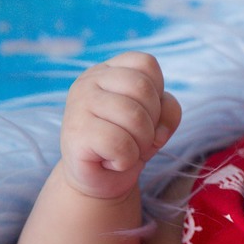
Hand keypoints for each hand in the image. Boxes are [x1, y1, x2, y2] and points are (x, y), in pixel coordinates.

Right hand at [59, 52, 181, 200]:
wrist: (99, 180)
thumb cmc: (129, 141)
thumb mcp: (156, 119)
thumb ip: (168, 110)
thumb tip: (159, 130)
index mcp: (108, 70)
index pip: (146, 64)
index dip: (157, 93)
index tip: (144, 113)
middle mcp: (89, 81)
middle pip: (143, 88)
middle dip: (152, 121)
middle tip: (136, 137)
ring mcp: (78, 105)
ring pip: (135, 117)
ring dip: (142, 143)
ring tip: (126, 150)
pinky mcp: (75, 134)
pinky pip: (120, 144)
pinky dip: (126, 159)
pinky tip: (112, 160)